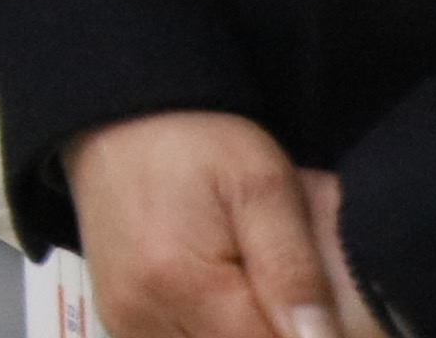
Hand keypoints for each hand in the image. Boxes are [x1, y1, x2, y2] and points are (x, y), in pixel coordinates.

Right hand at [68, 108, 382, 337]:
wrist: (119, 119)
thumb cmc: (198, 143)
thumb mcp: (265, 186)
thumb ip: (295, 270)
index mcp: (184, 283)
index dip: (304, 334)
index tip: (316, 310)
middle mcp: (142, 315)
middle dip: (269, 329)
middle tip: (286, 294)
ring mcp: (124, 323)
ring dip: (239, 331)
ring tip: (254, 291)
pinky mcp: (119, 321)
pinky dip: (212, 332)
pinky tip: (224, 304)